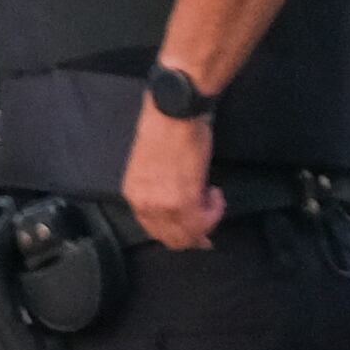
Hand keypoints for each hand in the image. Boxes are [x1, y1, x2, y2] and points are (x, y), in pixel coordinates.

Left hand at [120, 104, 220, 249]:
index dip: (177, 232)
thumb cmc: (166, 131)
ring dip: (207, 219)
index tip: (194, 231)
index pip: (154, 229)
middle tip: (210, 218)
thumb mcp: (151, 168)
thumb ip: (160, 190)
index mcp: (133, 194)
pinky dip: (215, 211)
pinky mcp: (184, 199)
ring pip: (189, 232)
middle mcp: (144, 204)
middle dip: (194, 232)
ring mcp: (163, 205)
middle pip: (171, 237)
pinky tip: (216, 193)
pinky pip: (204, 220)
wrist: (174, 112)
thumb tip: (177, 205)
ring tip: (213, 198)